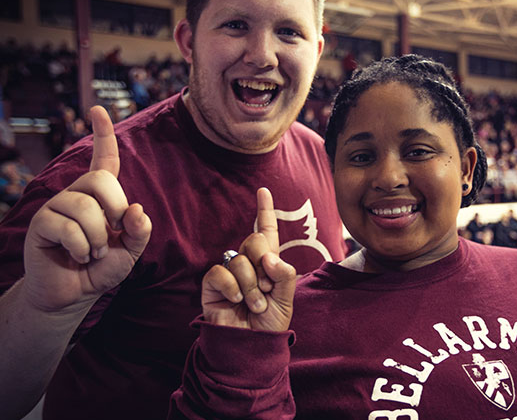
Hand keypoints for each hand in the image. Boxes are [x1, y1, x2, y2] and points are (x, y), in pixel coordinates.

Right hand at [23, 106, 151, 310]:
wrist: (73, 294)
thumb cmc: (102, 267)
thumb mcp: (131, 250)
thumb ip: (140, 230)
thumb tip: (136, 209)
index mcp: (100, 195)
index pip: (103, 159)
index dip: (103, 134)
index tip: (98, 109)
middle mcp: (77, 194)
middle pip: (100, 179)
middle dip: (115, 209)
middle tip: (114, 234)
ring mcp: (56, 207)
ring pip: (84, 206)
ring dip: (98, 238)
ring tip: (94, 253)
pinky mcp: (41, 224)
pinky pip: (66, 226)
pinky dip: (82, 247)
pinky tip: (79, 257)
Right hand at [202, 188, 295, 331]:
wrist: (251, 345)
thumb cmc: (269, 322)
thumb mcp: (286, 298)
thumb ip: (283, 274)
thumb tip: (268, 255)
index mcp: (267, 262)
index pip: (266, 230)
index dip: (265, 210)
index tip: (263, 190)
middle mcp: (247, 262)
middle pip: (254, 240)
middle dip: (264, 265)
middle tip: (267, 290)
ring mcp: (229, 272)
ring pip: (238, 259)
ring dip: (251, 286)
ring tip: (254, 304)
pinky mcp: (212, 284)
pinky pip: (220, 272)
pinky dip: (232, 288)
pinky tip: (236, 301)